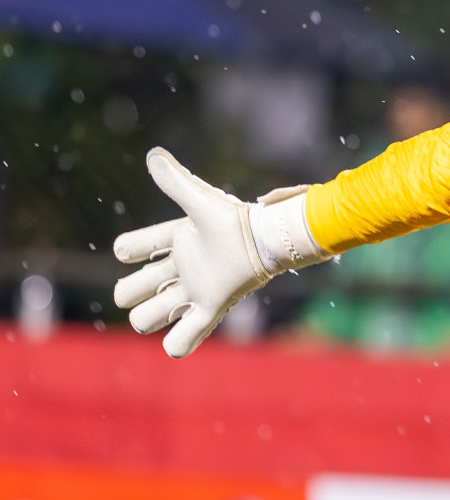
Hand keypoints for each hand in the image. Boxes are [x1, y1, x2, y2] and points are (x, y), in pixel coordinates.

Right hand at [113, 148, 322, 356]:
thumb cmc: (237, 220)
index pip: (131, 248)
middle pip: (131, 291)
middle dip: (131, 291)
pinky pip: (187, 336)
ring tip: (168, 304)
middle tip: (157, 279)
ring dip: (149, 317)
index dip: (129, 249)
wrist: (269, 241)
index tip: (138, 247)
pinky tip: (177, 342)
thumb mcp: (201, 202)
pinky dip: (179, 344)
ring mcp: (193, 290)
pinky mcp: (211, 307)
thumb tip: (153, 155)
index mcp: (175, 240)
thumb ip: (176, 182)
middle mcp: (180, 268)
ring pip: (150, 316)